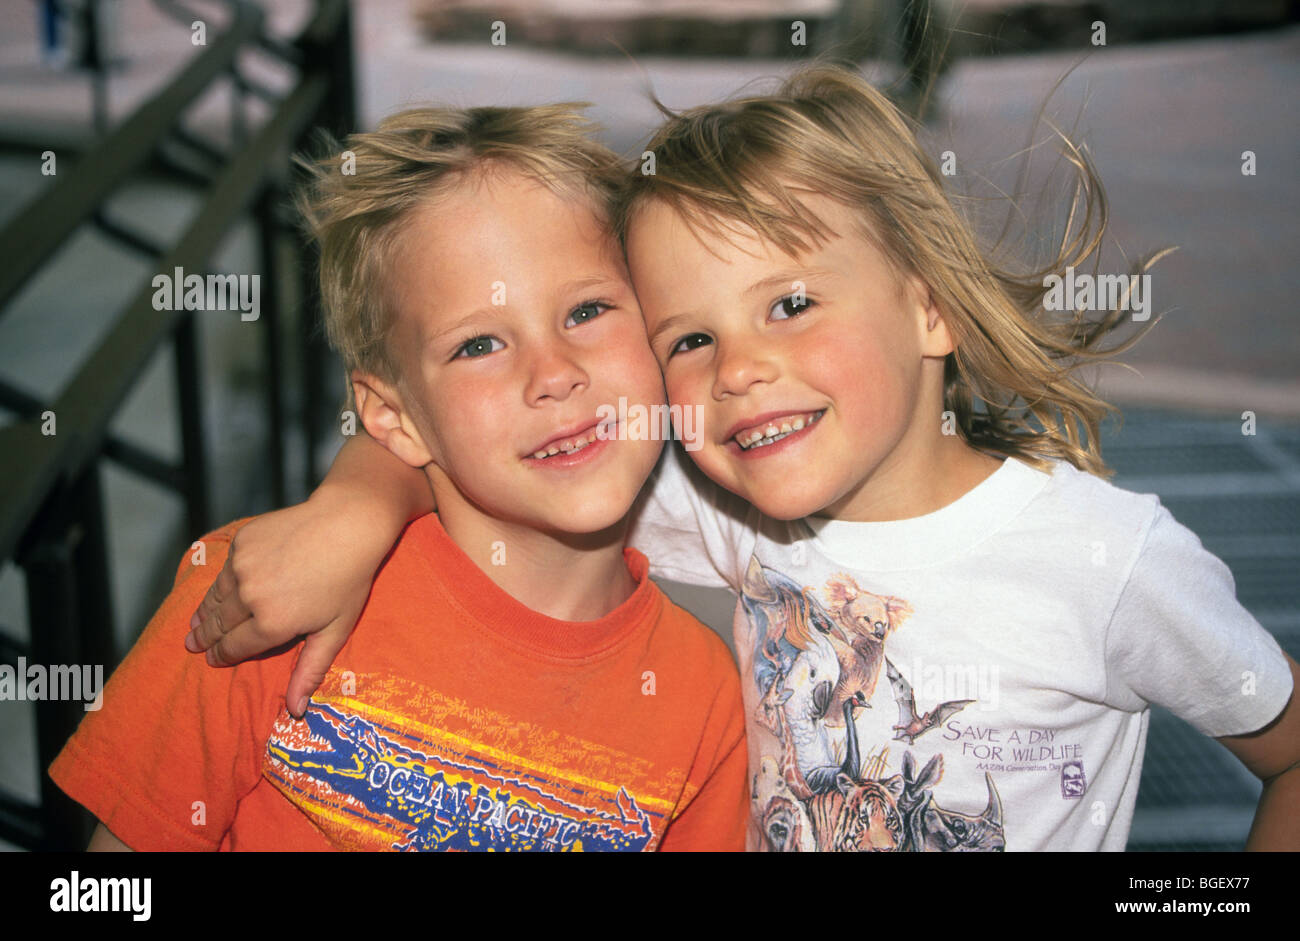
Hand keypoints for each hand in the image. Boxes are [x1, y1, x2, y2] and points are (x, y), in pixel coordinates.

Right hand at [185, 490, 396, 715]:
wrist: (347, 523)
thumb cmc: (349, 579)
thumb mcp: (335, 630)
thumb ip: (309, 670)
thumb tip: (295, 712)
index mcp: (273, 624)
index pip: (235, 648)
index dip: (222, 656)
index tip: (212, 661)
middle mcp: (250, 597)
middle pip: (218, 625)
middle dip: (205, 638)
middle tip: (191, 646)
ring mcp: (242, 567)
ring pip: (216, 598)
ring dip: (205, 612)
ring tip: (194, 623)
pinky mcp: (241, 542)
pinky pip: (225, 569)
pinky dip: (221, 582)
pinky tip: (218, 590)